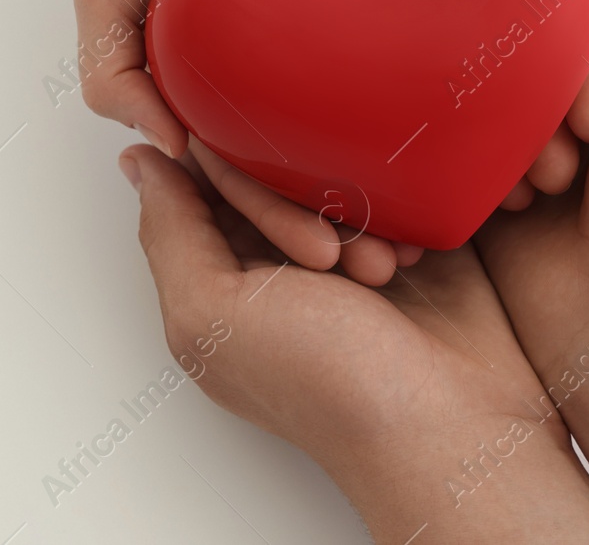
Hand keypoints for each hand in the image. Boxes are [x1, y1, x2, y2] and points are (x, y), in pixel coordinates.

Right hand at [77, 0, 419, 280]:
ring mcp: (313, 37)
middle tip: (398, 264)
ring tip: (446, 223)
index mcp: (203, 90)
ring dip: (395, 181)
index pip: (244, 179)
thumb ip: (111, 64)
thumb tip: (162, 146)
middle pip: (310, 168)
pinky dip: (425, 98)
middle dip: (350, 223)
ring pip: (360, 126)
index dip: (281, 223)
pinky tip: (470, 136)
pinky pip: (396, 55)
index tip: (329, 255)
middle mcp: (261, 75)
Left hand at [122, 145, 588, 541]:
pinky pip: (391, 193)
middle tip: (325, 256)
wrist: (450, 428)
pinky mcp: (402, 247)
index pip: (201, 184)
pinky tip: (410, 259)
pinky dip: (400, 218)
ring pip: (331, 179)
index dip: (228, 176)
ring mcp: (341, 258)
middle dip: (297, 204)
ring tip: (376, 271)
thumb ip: (168, 232)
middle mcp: (273, 267)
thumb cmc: (328, 385)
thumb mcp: (216, 314)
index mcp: (219, 281)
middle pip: (266, 176)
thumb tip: (138, 159)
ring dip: (356, 215)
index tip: (262, 198)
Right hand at [475, 0, 588, 540]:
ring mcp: (545, 134)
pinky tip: (509, 197)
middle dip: (550, 81)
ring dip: (514, 125)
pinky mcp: (495, 175)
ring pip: (493, 77)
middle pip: (539, 28)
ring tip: (550, 183)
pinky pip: (460, 133)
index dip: (586, 22)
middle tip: (585, 143)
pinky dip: (481, 159)